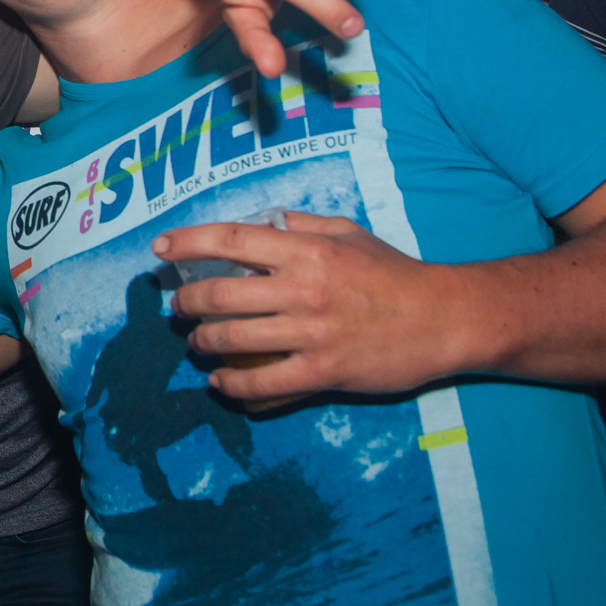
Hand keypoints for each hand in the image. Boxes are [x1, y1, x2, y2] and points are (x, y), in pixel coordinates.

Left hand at [152, 212, 466, 404]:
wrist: (446, 319)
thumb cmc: (396, 273)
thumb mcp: (350, 233)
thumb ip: (304, 225)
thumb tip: (266, 219)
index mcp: (307, 250)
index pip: (231, 239)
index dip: (187, 242)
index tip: (159, 249)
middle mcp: (302, 289)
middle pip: (220, 294)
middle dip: (187, 302)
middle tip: (178, 307)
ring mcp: (312, 333)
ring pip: (233, 340)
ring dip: (203, 343)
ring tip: (196, 343)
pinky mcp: (324, 372)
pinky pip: (264, 385)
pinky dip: (233, 387)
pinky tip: (221, 384)